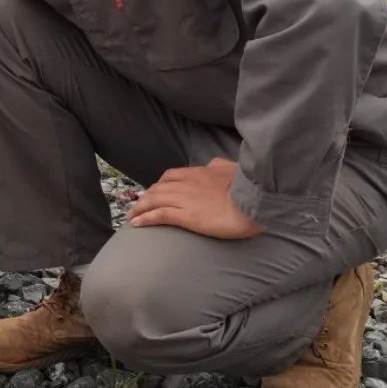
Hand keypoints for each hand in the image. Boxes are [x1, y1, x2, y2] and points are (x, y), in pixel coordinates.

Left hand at [128, 158, 262, 238]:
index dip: (159, 185)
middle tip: (138, 207)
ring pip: (154, 200)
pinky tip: (137, 223)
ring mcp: (185, 199)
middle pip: (158, 188)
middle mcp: (187, 183)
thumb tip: (213, 164)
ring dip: (140, 208)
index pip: (170, 176)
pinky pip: (160, 214)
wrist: (253, 200)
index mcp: (198, 172)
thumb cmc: (247, 187)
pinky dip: (145, 218)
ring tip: (132, 216)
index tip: (154, 192)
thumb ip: (220, 165)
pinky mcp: (186, 216)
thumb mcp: (231, 168)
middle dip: (146, 197)